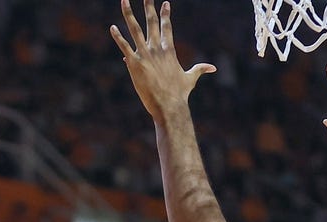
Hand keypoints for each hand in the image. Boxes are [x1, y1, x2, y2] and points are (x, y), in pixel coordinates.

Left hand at [110, 0, 215, 123]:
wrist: (169, 106)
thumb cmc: (179, 94)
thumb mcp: (190, 79)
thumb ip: (200, 69)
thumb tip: (214, 68)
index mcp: (169, 50)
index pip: (167, 27)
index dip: (165, 14)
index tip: (164, 2)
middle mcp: (157, 49)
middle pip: (152, 22)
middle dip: (148, 6)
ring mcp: (146, 55)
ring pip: (135, 29)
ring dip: (129, 14)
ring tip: (124, 0)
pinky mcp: (135, 63)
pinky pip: (125, 46)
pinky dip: (118, 37)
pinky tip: (112, 27)